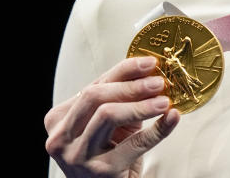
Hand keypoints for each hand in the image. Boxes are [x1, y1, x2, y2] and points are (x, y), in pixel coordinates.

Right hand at [45, 56, 180, 177]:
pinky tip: (171, 119)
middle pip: (95, 97)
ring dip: (141, 105)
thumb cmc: (106, 153)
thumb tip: (148, 70)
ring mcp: (77, 156)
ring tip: (164, 100)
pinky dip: (157, 130)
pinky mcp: (100, 172)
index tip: (149, 63)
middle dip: (130, 86)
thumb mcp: (107, 123)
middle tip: (158, 82)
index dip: (123, 71)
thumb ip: (119, 98)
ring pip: (107, 115)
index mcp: (59, 119)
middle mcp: (61, 137)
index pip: (94, 85)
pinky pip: (133, 144)